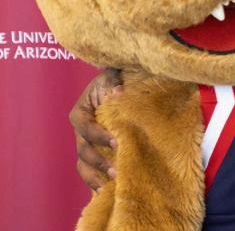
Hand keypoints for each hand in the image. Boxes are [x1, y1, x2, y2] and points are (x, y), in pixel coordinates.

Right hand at [70, 68, 122, 190]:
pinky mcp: (96, 153)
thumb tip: (118, 91)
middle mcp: (81, 132)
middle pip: (84, 150)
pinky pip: (91, 171)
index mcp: (81, 113)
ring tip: (109, 185)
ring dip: (95, 176)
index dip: (99, 135)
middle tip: (115, 170)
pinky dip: (96, 182)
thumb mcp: (112, 75)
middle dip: (98, 161)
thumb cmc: (114, 79)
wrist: (120, 86)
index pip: (85, 127)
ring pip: (84, 165)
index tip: (117, 140)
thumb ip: (112, 80)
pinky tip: (106, 193)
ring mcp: (87, 144)